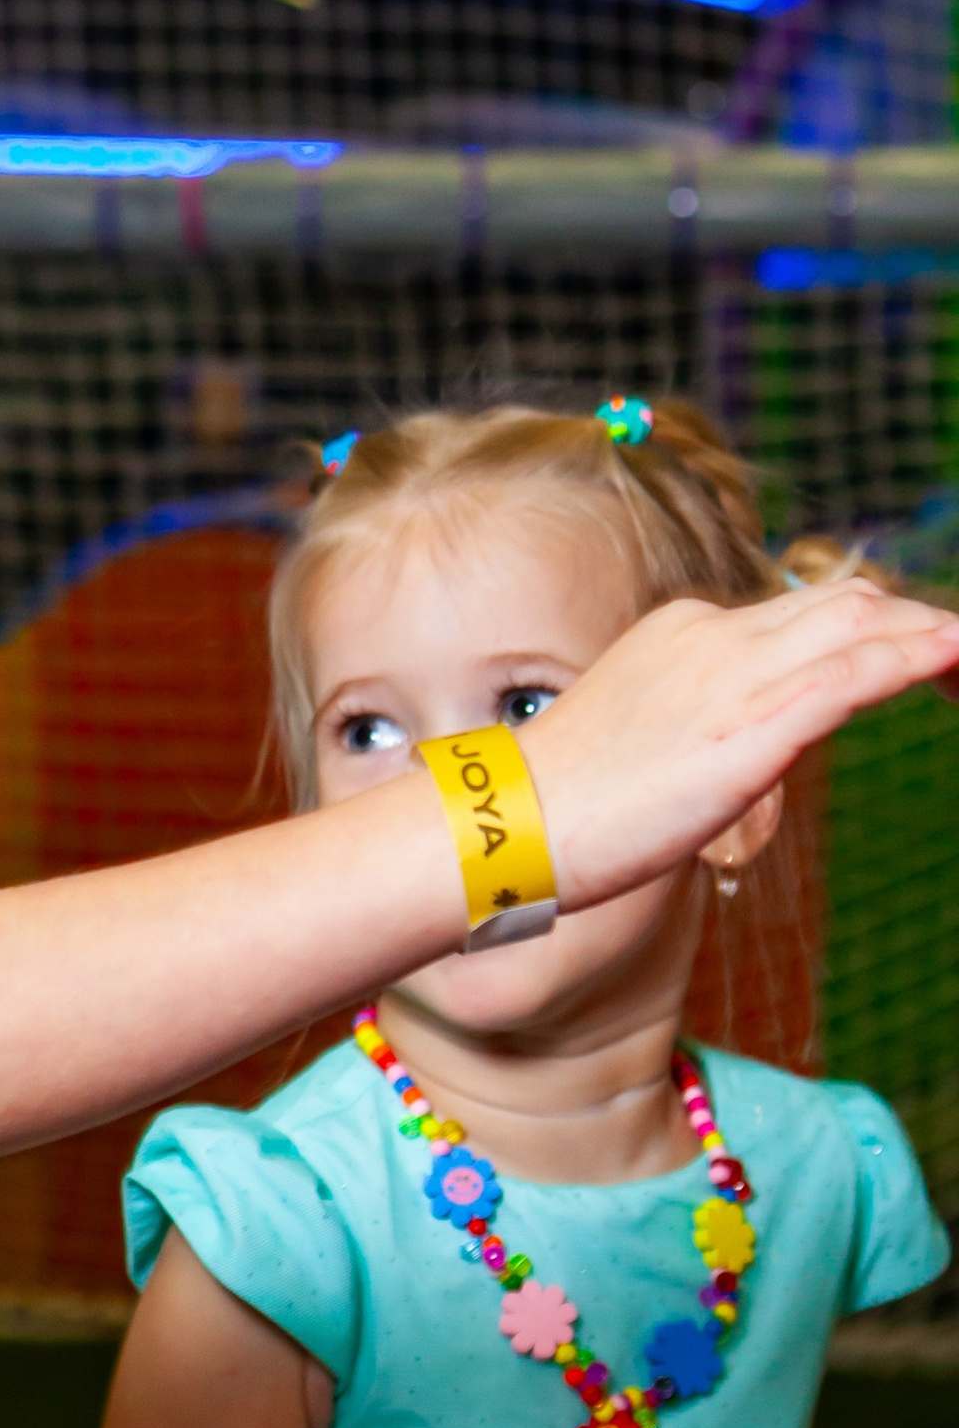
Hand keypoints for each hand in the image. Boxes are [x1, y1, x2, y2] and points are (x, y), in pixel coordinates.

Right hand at [526, 581, 958, 912]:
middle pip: (844, 602)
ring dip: (930, 632)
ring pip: (860, 624)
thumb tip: (732, 745)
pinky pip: (853, 675)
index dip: (867, 623)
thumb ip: (697, 721)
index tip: (907, 646)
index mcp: (684, 630)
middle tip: (958, 647)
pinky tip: (954, 654)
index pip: (800, 608)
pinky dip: (914, 659)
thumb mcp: (640, 738)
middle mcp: (714, 635)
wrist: (513, 825)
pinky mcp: (753, 726)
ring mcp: (734, 675)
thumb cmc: (564, 803)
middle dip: (914, 619)